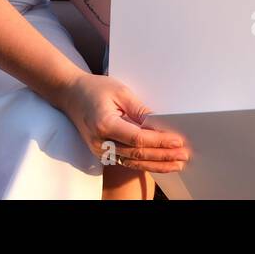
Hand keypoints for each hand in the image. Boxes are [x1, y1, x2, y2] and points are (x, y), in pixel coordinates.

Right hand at [58, 73, 190, 173]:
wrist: (71, 95)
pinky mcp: (103, 153)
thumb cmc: (94, 89)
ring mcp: (100, 150)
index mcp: (105, 124)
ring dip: (157, 164)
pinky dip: (145, 163)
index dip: (160, 141)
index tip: (178, 141)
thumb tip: (161, 123)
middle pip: (138, 155)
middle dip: (163, 156)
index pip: (138, 139)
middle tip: (184, 155)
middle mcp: (101, 142)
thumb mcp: (120, 92)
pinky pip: (127, 161)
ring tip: (177, 163)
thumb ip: (141, 110)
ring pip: (133, 163)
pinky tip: (160, 164)